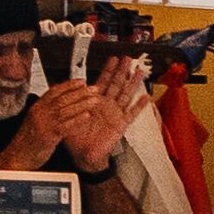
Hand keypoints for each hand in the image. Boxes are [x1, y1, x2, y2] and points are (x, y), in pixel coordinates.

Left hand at [18, 71, 138, 161]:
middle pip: (117, 84)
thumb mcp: (69, 116)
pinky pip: (132, 113)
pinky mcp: (121, 124)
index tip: (112, 59)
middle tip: (127, 59)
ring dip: (133, 83)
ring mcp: (115, 114)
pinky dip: (139, 106)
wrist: (84, 154)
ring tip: (139, 72)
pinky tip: (145, 97)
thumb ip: (70, 103)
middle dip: (122, 71)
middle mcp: (106, 106)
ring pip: (126, 94)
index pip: (103, 81)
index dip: (108, 70)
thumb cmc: (77, 138)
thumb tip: (67, 90)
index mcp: (94, 102)